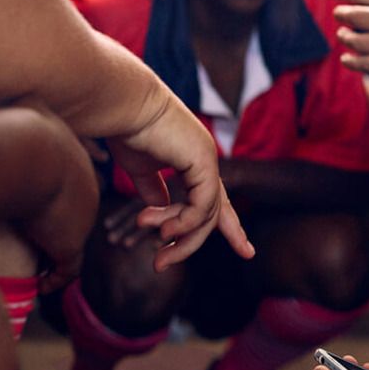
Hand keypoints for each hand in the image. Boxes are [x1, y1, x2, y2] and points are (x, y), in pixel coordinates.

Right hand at [22, 109, 100, 292]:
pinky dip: (54, 278)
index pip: (69, 184)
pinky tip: (41, 284)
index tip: (40, 209)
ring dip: (55, 258)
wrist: (24, 155)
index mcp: (72, 161)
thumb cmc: (12, 130)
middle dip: (58, 230)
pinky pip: (67, 268)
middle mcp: (83, 190)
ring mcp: (80, 217)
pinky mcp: (70, 242)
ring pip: (70, 242)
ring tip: (41, 271)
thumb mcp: (21, 112)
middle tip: (42, 245)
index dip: (56, 199)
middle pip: (73, 214)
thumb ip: (18, 108)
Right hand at [107, 98, 251, 270]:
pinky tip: (164, 231)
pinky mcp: (203, 160)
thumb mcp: (141, 169)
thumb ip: (153, 191)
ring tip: (157, 253)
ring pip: (207, 214)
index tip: (246, 251)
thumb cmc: (126, 130)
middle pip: (216, 212)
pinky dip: (184, 223)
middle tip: (162, 265)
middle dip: (196, 243)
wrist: (122, 104)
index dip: (230, 226)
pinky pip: (202, 205)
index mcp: (195, 160)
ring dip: (180, 238)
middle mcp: (206, 159)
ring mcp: (208, 159)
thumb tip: (159, 213)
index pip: (216, 199)